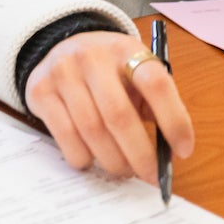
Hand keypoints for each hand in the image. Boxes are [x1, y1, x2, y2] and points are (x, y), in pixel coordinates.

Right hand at [22, 30, 195, 184]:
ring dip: (112, 160)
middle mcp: (92, 57)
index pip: (156, 83)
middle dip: (139, 154)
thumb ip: (152, 104)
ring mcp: (63, 72)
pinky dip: (83, 157)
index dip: (174, 120)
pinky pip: (65, 136)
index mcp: (126, 50)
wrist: (60, 47)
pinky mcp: (40, 91)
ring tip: (123, 170)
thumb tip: (169, 152)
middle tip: (150, 175)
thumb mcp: (133, 73)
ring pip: (91, 129)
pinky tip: (93, 160)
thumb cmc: (108, 71)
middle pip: (119, 115)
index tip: (183, 150)